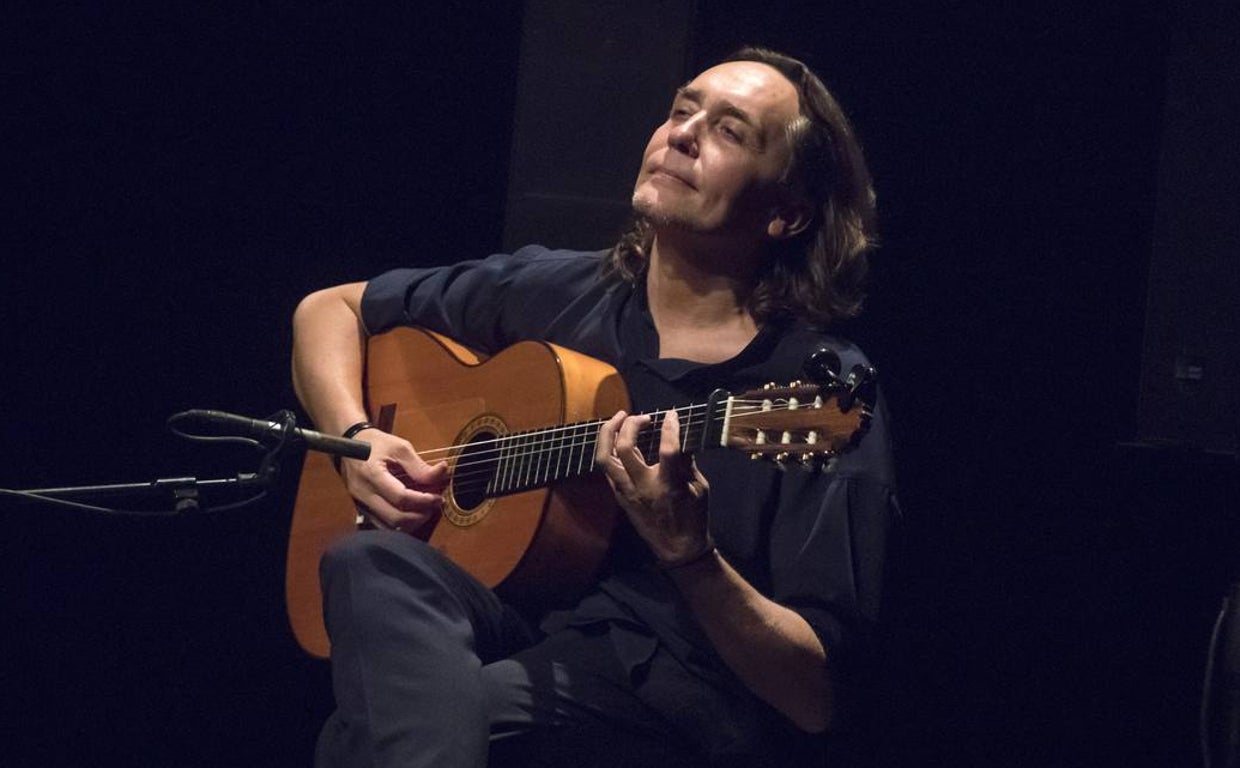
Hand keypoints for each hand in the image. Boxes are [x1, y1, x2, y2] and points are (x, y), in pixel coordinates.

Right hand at [338, 429, 448, 534]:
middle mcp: (363, 493)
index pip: (401, 497)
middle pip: (394, 518)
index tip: (438, 498)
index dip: (423, 500)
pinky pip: (381, 524)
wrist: (349, 445)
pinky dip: (399, 524)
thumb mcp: (399, 447)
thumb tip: (443, 473)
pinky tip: (410, 513)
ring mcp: (360, 503)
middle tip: (434, 507)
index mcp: (372, 474)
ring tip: (425, 511)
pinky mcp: (361, 508)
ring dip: (410, 523)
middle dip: (419, 517)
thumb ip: (419, 465)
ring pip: (387, 527)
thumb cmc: (375, 444)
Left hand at [595, 409, 712, 565]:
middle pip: (624, 448)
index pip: (667, 449)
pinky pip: (607, 469)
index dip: (670, 427)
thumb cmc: (693, 517)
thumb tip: (679, 437)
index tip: (671, 414)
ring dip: (608, 433)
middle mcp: (643, 487)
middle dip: (630, 425)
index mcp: (669, 486)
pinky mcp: (619, 496)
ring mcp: (627, 492)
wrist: (677, 549)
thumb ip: (687, 461)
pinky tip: (617, 440)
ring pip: (605, 458)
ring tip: (619, 419)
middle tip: (642, 417)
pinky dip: (609, 450)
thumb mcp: (699, 487)